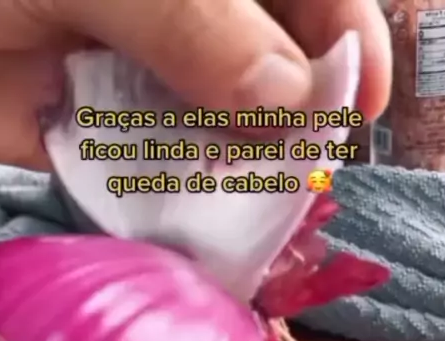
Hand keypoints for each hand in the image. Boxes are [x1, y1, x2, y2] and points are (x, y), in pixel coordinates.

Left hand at [0, 0, 390, 167]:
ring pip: (212, 119)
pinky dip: (178, 192)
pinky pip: (149, 163)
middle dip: (294, 111)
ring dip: (242, 163)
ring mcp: (126, 67)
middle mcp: (170, 12)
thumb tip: (295, 98)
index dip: (340, 32)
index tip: (362, 100)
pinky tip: (207, 216)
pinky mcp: (82, 127)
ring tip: (272, 205)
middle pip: (262, 59)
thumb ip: (199, 24)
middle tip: (313, 169)